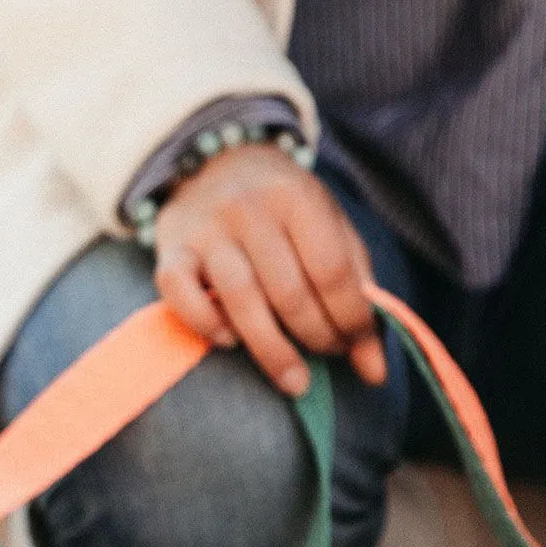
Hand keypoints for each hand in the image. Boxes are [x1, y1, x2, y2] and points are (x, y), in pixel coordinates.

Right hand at [154, 142, 386, 395]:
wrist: (214, 166)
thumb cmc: (283, 211)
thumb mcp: (328, 230)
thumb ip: (356, 293)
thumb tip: (375, 372)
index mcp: (296, 198)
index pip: (332, 271)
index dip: (351, 319)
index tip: (356, 345)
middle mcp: (248, 209)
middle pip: (289, 292)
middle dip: (317, 337)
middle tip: (328, 355)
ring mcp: (205, 230)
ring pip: (240, 300)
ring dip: (272, 350)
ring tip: (296, 380)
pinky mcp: (170, 250)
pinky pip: (181, 294)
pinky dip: (206, 324)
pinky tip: (230, 341)